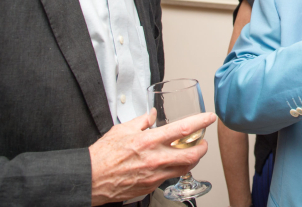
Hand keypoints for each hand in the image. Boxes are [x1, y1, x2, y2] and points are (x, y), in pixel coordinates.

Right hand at [89, 110, 216, 204]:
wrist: (91, 178)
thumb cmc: (103, 155)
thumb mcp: (122, 129)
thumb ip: (142, 121)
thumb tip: (152, 114)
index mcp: (149, 141)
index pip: (183, 130)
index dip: (200, 122)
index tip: (209, 117)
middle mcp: (155, 159)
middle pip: (192, 155)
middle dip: (202, 148)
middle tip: (203, 142)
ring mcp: (155, 175)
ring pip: (184, 168)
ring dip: (192, 159)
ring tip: (190, 152)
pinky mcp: (151, 186)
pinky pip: (170, 177)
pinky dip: (175, 169)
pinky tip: (170, 163)